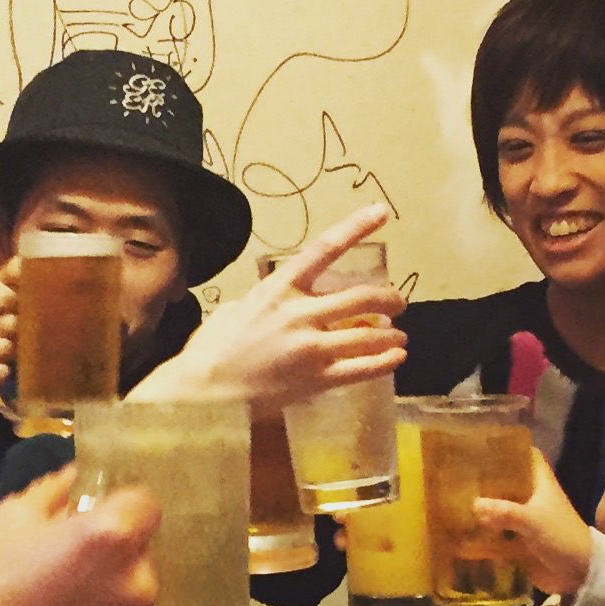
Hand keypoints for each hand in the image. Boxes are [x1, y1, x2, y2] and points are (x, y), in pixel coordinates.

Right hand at [0, 274, 18, 398]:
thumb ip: (7, 277)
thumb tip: (28, 261)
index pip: (4, 298)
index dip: (18, 305)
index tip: (17, 309)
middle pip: (7, 324)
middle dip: (17, 329)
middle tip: (16, 333)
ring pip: (4, 349)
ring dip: (11, 351)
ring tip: (6, 349)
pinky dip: (1, 372)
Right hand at [0, 468, 157, 605]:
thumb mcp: (7, 522)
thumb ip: (51, 492)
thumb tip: (75, 478)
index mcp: (111, 537)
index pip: (144, 504)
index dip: (118, 509)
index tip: (92, 524)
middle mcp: (139, 583)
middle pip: (140, 557)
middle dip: (111, 559)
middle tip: (67, 576)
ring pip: (138, 602)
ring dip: (114, 603)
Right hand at [135, 204, 402, 414]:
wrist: (204, 393)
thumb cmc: (211, 351)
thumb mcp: (234, 310)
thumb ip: (262, 300)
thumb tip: (271, 299)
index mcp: (278, 289)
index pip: (324, 249)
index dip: (356, 228)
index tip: (380, 212)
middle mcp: (299, 313)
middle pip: (361, 297)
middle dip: (388, 298)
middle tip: (397, 303)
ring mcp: (311, 347)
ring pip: (370, 334)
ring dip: (392, 334)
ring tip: (400, 336)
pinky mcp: (316, 380)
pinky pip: (363, 369)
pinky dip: (386, 362)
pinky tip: (396, 357)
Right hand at [473, 451, 593, 596]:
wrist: (579, 572)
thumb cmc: (561, 537)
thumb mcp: (532, 521)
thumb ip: (504, 512)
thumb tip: (474, 504)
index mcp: (541, 484)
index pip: (528, 456)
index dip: (511, 449)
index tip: (485, 446)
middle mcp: (533, 498)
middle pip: (510, 482)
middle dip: (489, 479)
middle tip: (460, 475)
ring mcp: (527, 519)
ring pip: (502, 507)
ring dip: (485, 507)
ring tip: (455, 500)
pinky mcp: (522, 540)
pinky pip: (500, 532)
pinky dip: (486, 532)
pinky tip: (465, 532)